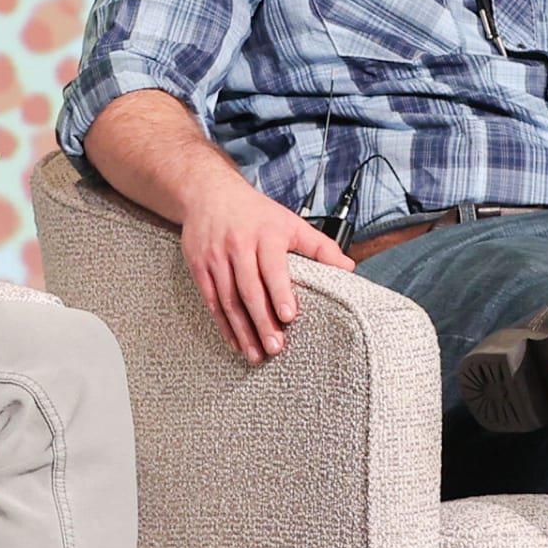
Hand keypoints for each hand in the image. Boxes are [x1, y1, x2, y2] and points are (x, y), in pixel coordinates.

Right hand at [177, 178, 354, 363]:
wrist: (209, 193)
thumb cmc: (255, 213)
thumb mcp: (290, 222)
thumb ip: (320, 246)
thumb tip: (348, 268)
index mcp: (265, 233)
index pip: (272, 266)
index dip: (280, 292)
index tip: (289, 316)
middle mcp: (238, 245)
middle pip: (249, 288)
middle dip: (262, 321)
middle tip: (274, 347)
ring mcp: (216, 257)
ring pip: (228, 299)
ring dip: (242, 330)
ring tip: (256, 353)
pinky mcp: (199, 266)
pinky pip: (211, 300)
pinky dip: (223, 324)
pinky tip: (235, 341)